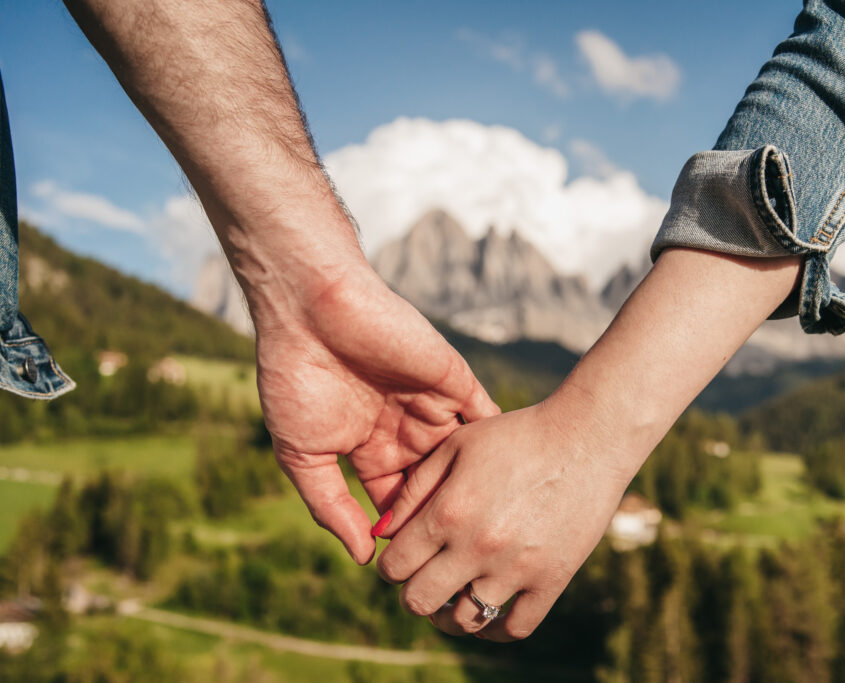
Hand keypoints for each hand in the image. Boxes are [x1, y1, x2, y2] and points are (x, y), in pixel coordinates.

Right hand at [255, 262, 498, 564]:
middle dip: (446, 521)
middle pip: (436, 488)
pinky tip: (512, 482)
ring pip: (464, 461)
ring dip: (478, 492)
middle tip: (464, 559)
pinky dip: (499, 447)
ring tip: (493, 532)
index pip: (397, 504)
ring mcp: (433, 406)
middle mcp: (406, 431)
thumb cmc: (295, 378)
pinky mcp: (455, 381)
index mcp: (370, 450)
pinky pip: (486, 419)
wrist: (311, 309)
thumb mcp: (303, 454)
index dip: (406, 535)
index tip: (420, 571)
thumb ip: (330, 506)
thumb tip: (362, 557)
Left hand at [374, 399, 636, 640]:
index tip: (402, 558)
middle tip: (423, 578)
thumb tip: (382, 531)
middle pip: (420, 601)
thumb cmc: (518, 435)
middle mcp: (477, 547)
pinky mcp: (552, 580)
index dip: (390, 565)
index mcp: (448, 512)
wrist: (587, 438)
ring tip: (453, 595)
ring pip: (464, 621)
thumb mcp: (458, 445)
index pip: (394, 566)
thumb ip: (415, 488)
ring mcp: (516, 568)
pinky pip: (514, 628)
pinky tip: (490, 607)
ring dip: (449, 614)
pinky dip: (495, 628)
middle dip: (412, 593)